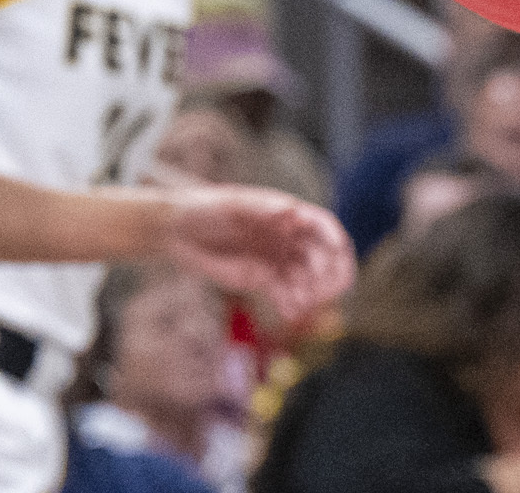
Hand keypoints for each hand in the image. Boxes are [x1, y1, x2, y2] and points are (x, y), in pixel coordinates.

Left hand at [160, 185, 354, 327]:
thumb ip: (262, 209)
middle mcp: (289, 238)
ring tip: (303, 308)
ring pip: (307, 279)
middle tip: (325, 291)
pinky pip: (285, 294)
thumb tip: (292, 212)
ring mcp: (277, 260)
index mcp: (287, 215)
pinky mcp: (263, 279)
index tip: (338, 252)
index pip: (322, 226)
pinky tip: (290, 313)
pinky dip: (292, 304)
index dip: (334, 238)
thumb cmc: (208, 208)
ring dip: (312, 294)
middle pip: (322, 256)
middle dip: (329, 274)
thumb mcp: (233, 205)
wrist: (180, 231)